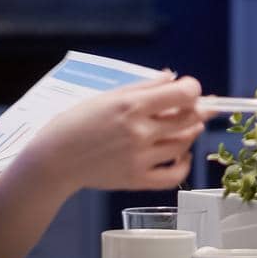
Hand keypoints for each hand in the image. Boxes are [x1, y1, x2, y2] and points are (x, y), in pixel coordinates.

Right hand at [14, 76, 205, 192]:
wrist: (54, 159)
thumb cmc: (76, 123)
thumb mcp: (108, 96)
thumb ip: (144, 87)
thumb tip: (171, 77)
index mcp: (131, 106)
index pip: (183, 95)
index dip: (193, 90)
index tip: (191, 89)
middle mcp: (139, 132)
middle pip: (189, 119)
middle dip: (201, 109)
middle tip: (202, 105)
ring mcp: (139, 158)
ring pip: (184, 144)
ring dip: (192, 132)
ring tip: (188, 125)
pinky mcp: (137, 180)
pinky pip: (173, 176)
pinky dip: (184, 164)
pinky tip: (182, 153)